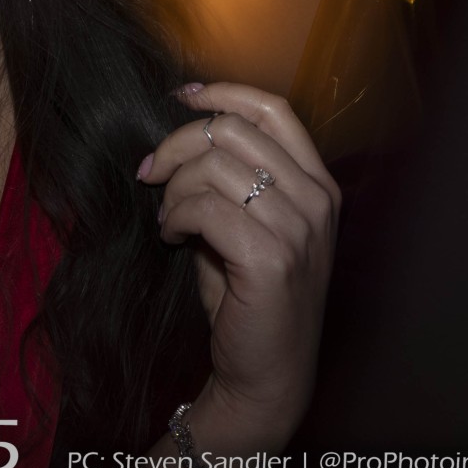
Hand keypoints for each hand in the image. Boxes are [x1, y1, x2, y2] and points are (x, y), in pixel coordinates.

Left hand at [138, 81, 338, 440]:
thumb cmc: (249, 297)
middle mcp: (316, 200)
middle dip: (178, 143)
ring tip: (166, 218)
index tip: (180, 97)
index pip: (273, 109)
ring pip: (214, 167)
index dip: (222, 93)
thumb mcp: (247, 226)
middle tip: (150, 172)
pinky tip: (170, 237)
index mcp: (318, 184)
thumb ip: (229, 179)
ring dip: (173, 189)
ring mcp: (299, 229)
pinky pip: (205, 208)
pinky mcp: (271, 258)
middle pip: (233, 130)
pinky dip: (175, 217)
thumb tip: (179, 136)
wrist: (266, 373)